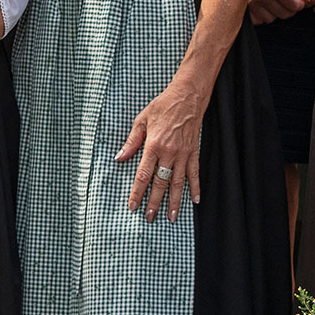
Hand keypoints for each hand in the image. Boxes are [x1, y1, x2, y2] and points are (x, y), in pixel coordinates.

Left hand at [117, 79, 207, 223]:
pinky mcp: (193, 152)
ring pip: (178, 183)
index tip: (133, 206)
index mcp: (153, 145)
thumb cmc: (163, 106)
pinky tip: (195, 200)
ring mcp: (183, 154)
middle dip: (154, 202)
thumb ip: (132, 141)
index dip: (137, 192)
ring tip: (171, 217)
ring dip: (174, 201)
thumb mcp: (142, 120)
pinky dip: (195, 187)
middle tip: (150, 217)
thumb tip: (120, 157)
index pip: (143, 175)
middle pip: (160, 183)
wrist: (187, 97)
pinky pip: (194, 173)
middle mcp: (169, 153)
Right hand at [247, 0, 306, 23]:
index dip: (299, 4)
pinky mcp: (243, 6)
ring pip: (270, 19)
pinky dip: (261, 16)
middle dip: (290, 10)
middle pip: (284, 14)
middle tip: (289, 4)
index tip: (299, 2)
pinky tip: (263, 8)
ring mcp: (252, 3)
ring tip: (274, 5)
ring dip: (275, 14)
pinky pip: (256, 19)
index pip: (293, 5)